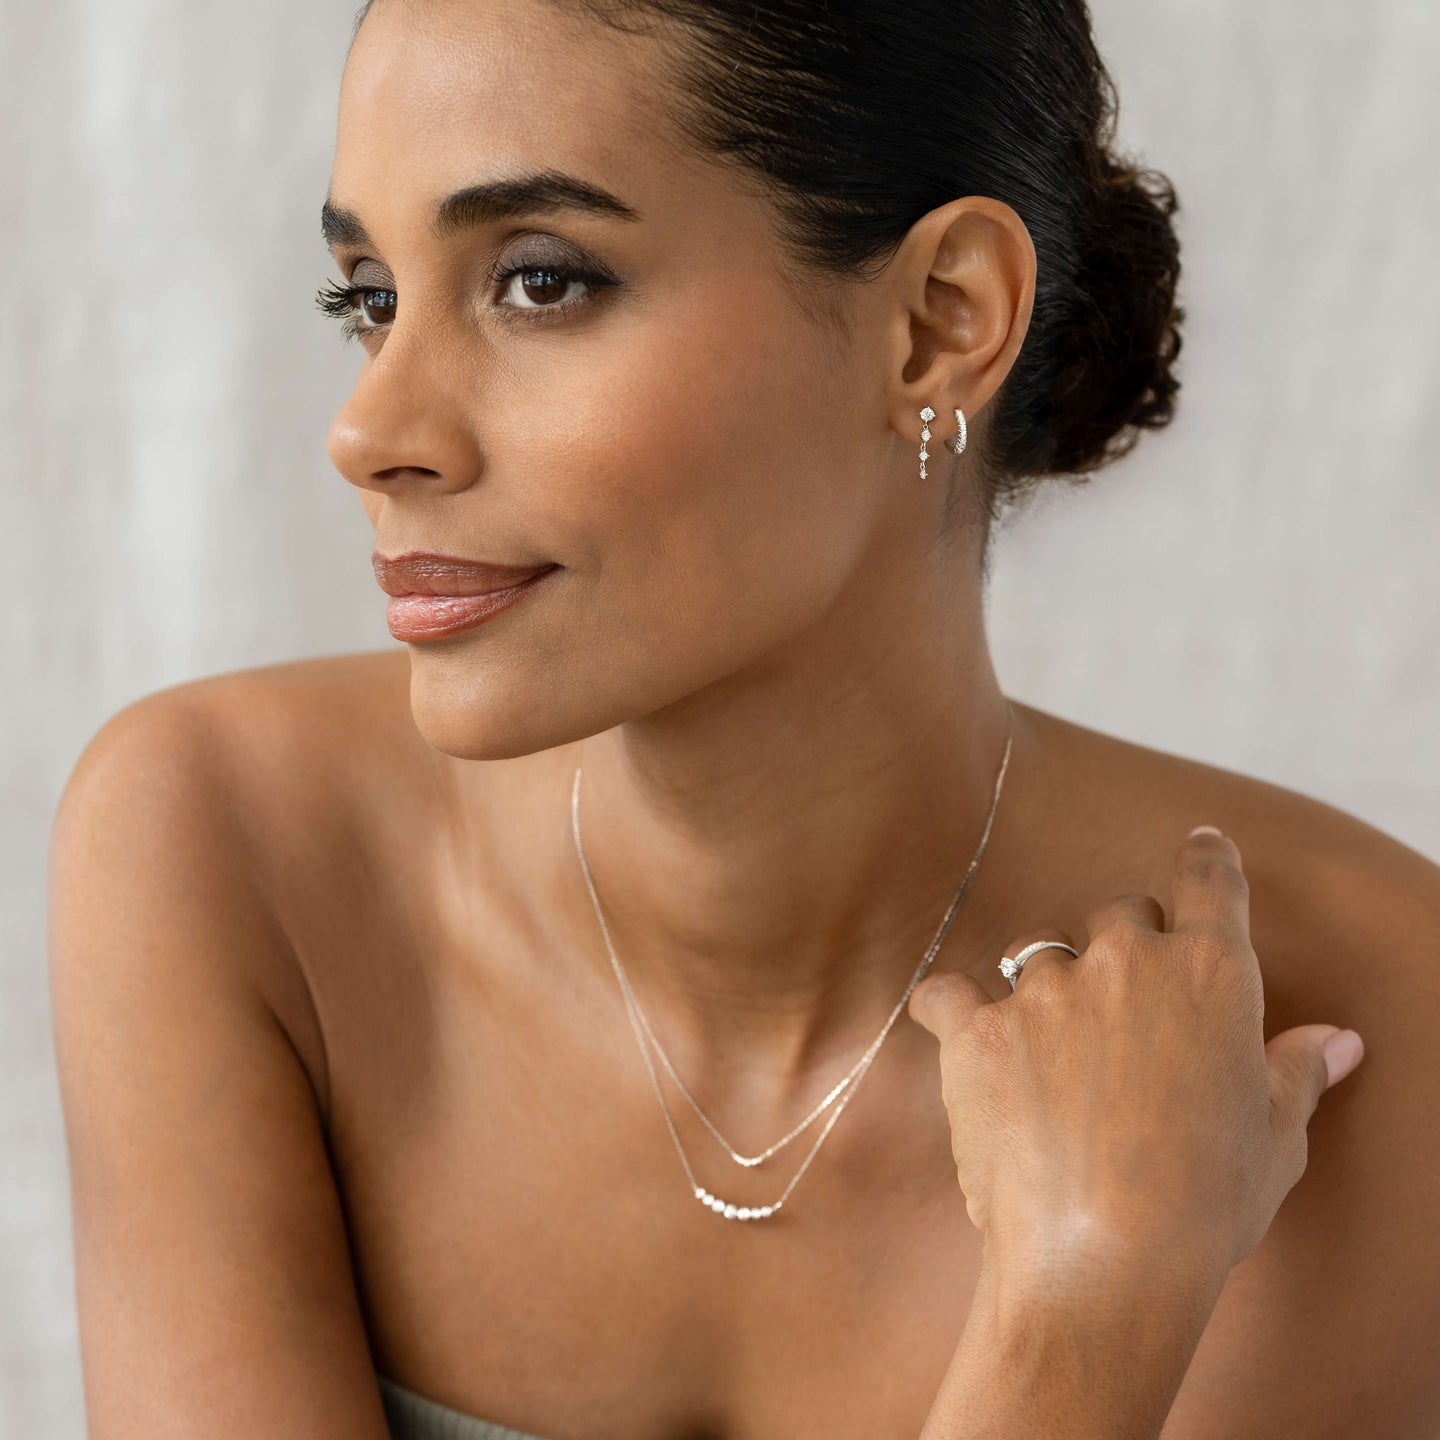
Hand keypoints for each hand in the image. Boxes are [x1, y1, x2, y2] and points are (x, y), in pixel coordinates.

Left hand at [907, 827, 1364, 1284]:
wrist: (1105, 1262)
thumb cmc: (1206, 1205)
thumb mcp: (1275, 1138)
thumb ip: (1297, 1070)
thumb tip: (1338, 1040)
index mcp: (1210, 974)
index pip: (1208, 883)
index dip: (1205, 858)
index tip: (1200, 843)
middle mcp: (1125, 961)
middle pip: (1117, 915)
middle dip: (1122, 948)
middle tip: (1124, 1014)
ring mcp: (1044, 990)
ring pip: (1037, 952)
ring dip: (1046, 987)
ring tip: (1053, 1058)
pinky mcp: (978, 1030)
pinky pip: (947, 994)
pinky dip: (949, 1008)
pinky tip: (949, 1024)